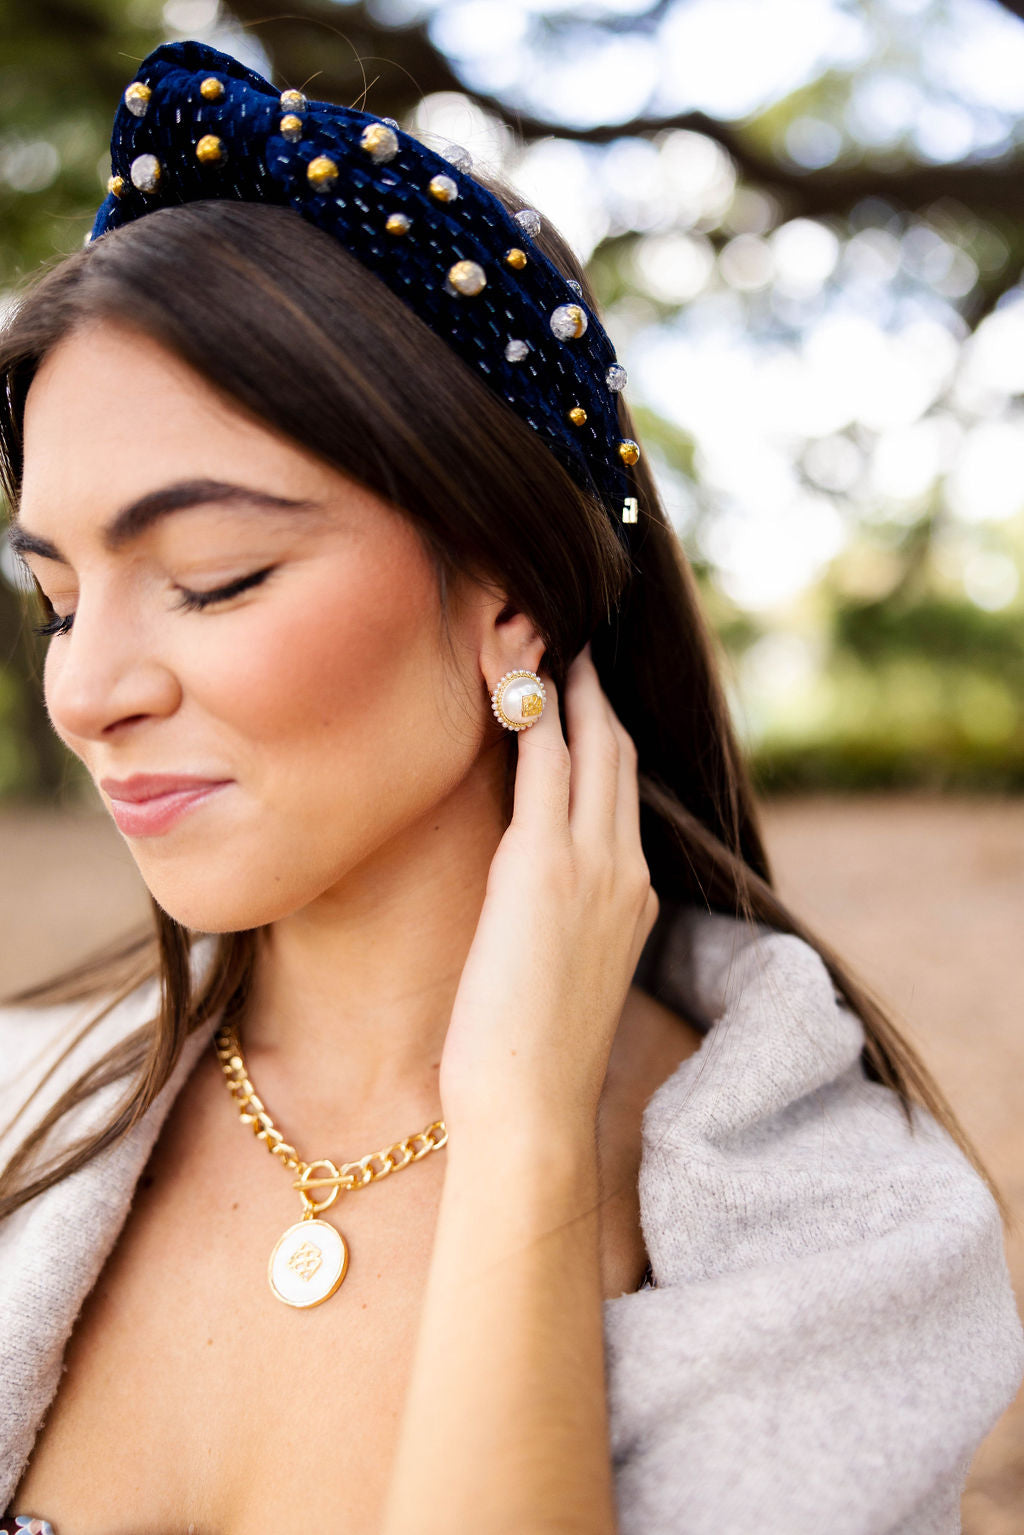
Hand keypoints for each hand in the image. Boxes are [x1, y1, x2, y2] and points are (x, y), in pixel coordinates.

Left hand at [438, 643, 658, 1140]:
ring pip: (590, 747)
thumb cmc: (532, 1058)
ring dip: (566, 689)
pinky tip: (514, 680)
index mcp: (633, 897)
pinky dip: (532, 714)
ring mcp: (593, 864)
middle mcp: (626, 869)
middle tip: (568, 643)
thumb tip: (533, 897)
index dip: (605, 738)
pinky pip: (544, 764)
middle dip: (594, 695)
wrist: (531, 1107)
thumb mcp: (563, 975)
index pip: (622, 795)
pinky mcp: (543, 865)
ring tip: (540, 639)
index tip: (584, 698)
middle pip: (617, 756)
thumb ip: (563, 920)